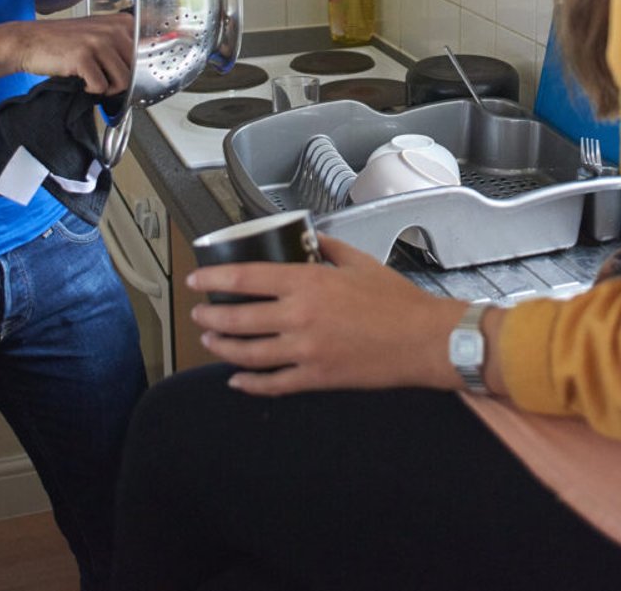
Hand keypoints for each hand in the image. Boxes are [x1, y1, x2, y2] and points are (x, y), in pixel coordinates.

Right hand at [14, 10, 134, 92]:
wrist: (29, 41)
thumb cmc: (63, 40)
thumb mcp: (98, 33)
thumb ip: (122, 44)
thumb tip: (146, 66)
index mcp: (121, 22)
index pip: (148, 51)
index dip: (139, 69)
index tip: (125, 73)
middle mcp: (113, 29)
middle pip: (137, 70)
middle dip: (122, 80)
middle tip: (104, 79)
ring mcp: (98, 42)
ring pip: (124, 80)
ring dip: (108, 88)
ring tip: (93, 80)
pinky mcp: (83, 57)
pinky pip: (102, 86)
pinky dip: (92, 90)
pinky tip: (81, 81)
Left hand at [187, 236, 469, 394]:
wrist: (423, 340)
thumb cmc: (396, 300)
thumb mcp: (359, 261)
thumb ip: (326, 247)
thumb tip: (305, 238)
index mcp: (308, 283)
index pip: (247, 278)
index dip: (214, 279)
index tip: (197, 280)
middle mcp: (300, 317)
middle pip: (239, 318)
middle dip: (211, 317)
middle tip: (199, 315)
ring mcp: (306, 351)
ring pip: (248, 353)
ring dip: (223, 348)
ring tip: (211, 342)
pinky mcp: (316, 378)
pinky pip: (273, 383)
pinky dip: (250, 383)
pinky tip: (237, 380)